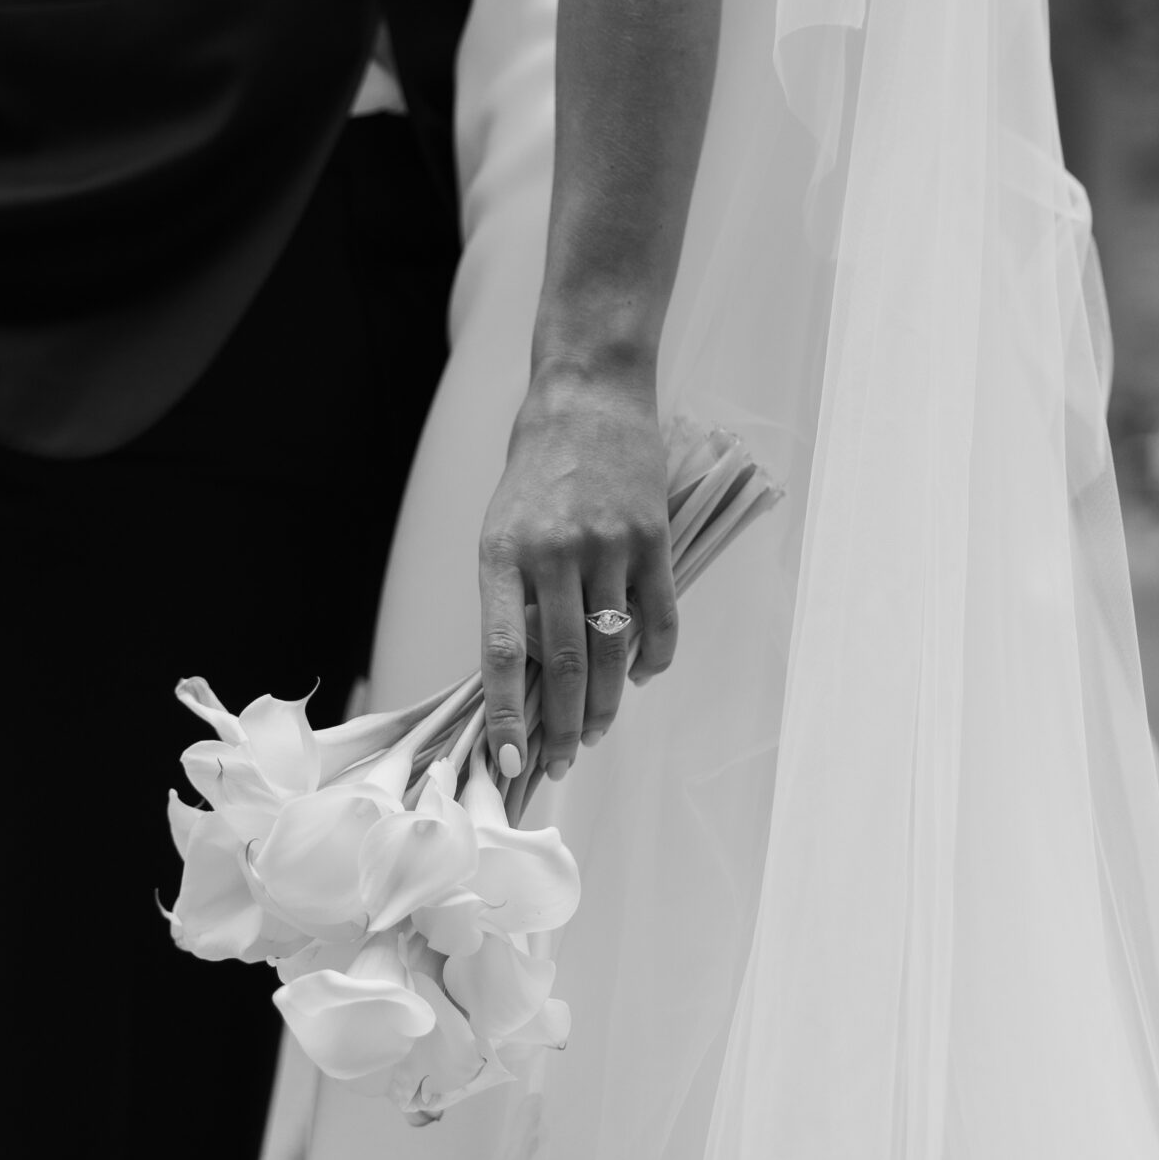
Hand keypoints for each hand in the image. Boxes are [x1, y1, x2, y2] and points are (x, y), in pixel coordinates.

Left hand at [478, 364, 676, 785]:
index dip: (506, 715)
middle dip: (559, 727)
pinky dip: (651, 660)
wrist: (588, 396)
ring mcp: (609, 545)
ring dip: (602, 705)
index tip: (510, 763)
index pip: (500, 653)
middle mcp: (554, 552)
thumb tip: (523, 674)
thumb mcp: (501, 528)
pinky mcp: (653, 538)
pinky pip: (658, 619)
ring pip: (610, 652)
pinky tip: (639, 681)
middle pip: (561, 664)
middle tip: (558, 763)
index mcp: (502, 553)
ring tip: (591, 734)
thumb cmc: (535, 470)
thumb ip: (511, 594)